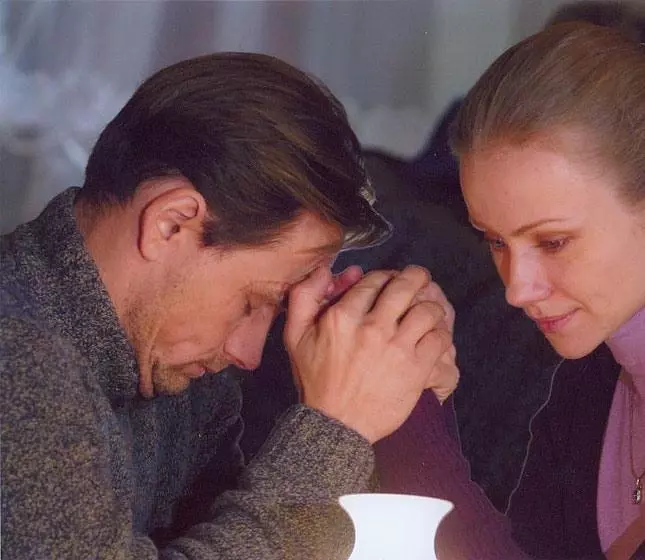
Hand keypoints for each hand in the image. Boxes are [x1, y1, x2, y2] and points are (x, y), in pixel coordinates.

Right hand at [284, 265, 452, 442]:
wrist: (336, 425)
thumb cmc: (316, 381)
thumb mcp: (295, 337)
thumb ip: (304, 298)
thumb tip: (323, 270)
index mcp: (343, 316)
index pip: (374, 280)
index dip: (386, 276)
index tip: (390, 281)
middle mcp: (372, 327)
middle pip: (405, 287)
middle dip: (416, 277)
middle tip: (420, 278)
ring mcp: (397, 348)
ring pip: (427, 311)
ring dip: (431, 306)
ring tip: (430, 309)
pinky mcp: (416, 368)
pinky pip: (439, 338)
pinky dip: (441, 332)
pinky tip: (434, 335)